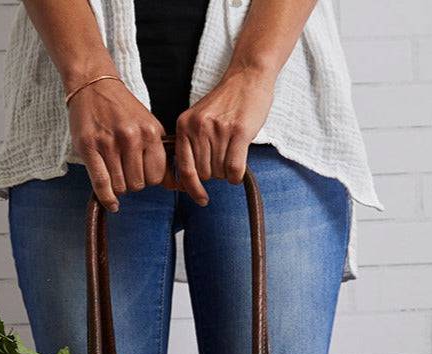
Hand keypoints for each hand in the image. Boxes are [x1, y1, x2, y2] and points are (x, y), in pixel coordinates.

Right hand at [68, 77, 168, 211]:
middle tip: (125, 171)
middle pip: (138, 184)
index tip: (141, 173)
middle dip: (132, 183)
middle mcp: (131, 138)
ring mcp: (108, 143)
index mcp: (149, 132)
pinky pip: (101, 184)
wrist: (93, 85)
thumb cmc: (122, 109)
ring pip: (120, 187)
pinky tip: (112, 203)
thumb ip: (160, 152)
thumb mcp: (148, 125)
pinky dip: (107, 198)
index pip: (156, 177)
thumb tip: (173, 185)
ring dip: (118, 187)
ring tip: (114, 172)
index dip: (149, 180)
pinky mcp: (88, 147)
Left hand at [172, 66, 276, 204]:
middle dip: (215, 174)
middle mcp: (198, 127)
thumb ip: (191, 144)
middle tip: (224, 159)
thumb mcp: (198, 119)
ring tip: (233, 154)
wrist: (247, 76)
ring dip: (228, 173)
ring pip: (220, 173)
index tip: (201, 199)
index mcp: (184, 125)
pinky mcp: (239, 132)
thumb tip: (187, 182)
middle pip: (204, 174)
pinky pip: (234, 169)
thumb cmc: (225, 103)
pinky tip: (239, 169)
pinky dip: (237, 175)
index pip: (184, 169)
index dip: (192, 189)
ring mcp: (218, 129)